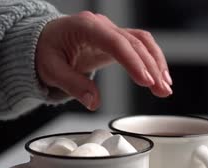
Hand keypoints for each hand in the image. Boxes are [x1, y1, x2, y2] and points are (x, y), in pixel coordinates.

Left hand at [36, 11, 172, 109]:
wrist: (42, 40)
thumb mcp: (50, 70)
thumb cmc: (44, 51)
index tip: (145, 81)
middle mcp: (102, 25)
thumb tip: (94, 102)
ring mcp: (111, 31)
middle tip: (161, 90)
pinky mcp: (117, 40)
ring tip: (165, 88)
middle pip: (134, 43)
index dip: (133, 62)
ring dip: (157, 65)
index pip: (115, 43)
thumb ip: (73, 85)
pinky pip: (140, 47)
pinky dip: (152, 61)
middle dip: (151, 68)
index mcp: (85, 27)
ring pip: (142, 43)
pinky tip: (160, 78)